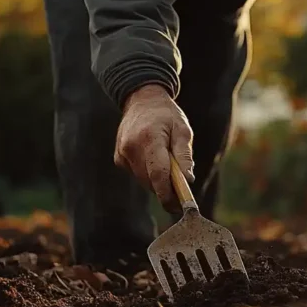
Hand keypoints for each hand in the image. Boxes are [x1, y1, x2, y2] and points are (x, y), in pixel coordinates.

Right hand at [115, 84, 194, 212]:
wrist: (142, 100)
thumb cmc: (167, 115)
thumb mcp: (183, 130)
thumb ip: (184, 155)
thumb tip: (188, 179)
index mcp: (150, 139)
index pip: (158, 174)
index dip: (168, 193)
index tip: (179, 206)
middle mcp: (132, 147)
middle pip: (151, 181)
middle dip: (167, 190)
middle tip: (181, 193)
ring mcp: (122, 153)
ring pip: (144, 180)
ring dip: (158, 181)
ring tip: (168, 165)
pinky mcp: (119, 157)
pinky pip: (137, 174)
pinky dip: (148, 173)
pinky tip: (152, 157)